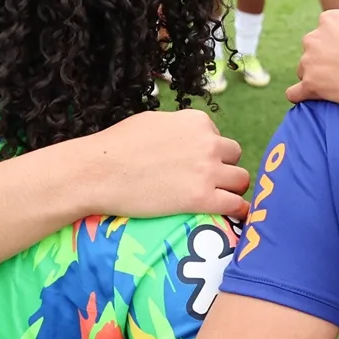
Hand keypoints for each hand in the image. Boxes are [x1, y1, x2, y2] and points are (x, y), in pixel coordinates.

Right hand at [70, 110, 249, 219]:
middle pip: (234, 156)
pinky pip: (236, 204)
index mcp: (196, 121)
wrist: (97, 172)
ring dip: (231, 189)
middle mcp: (208, 142)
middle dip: (223, 168)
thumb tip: (186, 136)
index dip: (208, 153)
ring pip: (241, 180)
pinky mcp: (202, 198)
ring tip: (218, 199)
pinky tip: (235, 216)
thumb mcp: (153, 122)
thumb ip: (178, 129)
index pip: (217, 137)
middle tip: (206, 182)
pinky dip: (238, 210)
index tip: (193, 165)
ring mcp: (207, 170)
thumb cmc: (116, 147)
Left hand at [287, 0, 338, 114]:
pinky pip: (294, 93)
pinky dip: (300, 95)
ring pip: (305, 69)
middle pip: (313, 49)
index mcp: (329, 19)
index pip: (326, 31)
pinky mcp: (311, 86)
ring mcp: (310, 63)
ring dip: (316, 76)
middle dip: (325, 57)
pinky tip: (309, 97)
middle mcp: (314, 38)